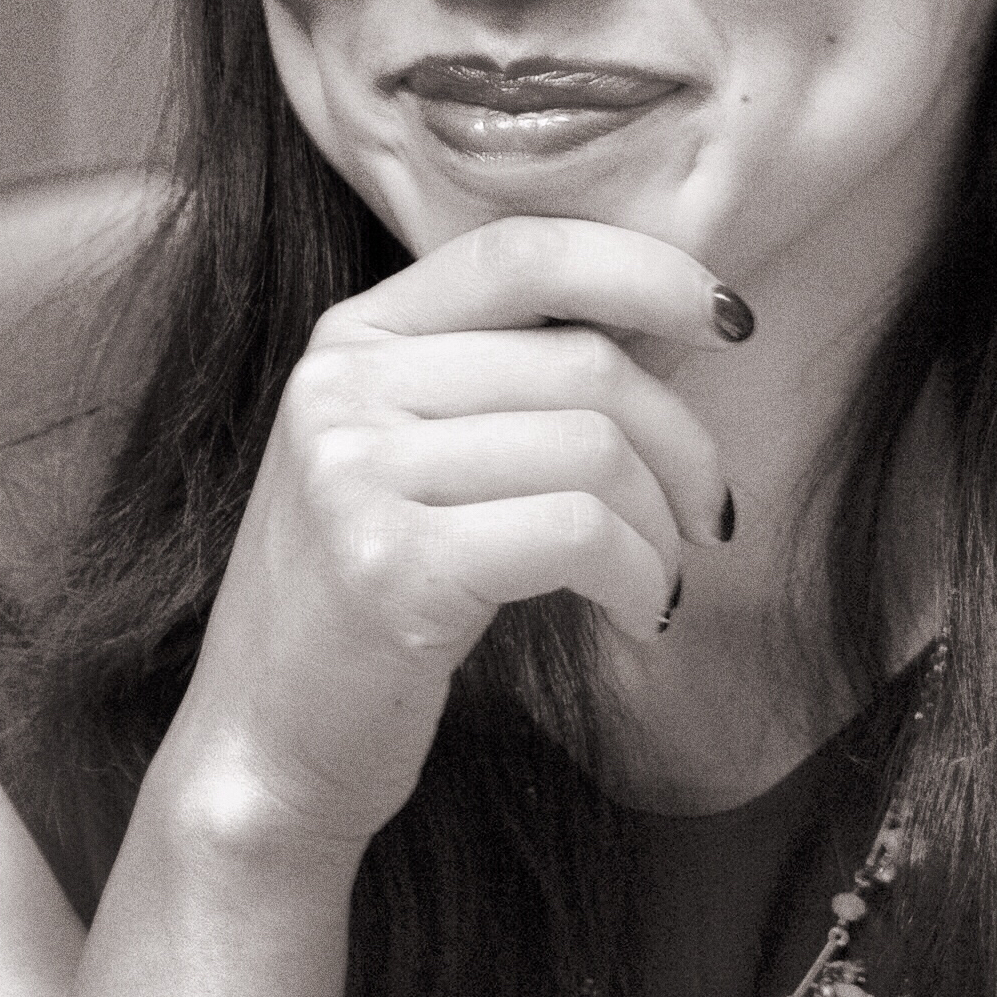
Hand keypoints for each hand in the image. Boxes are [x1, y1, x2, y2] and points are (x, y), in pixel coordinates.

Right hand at [151, 215, 742, 865]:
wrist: (266, 746)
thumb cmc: (370, 607)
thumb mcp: (416, 462)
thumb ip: (513, 384)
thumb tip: (679, 327)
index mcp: (351, 338)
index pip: (522, 250)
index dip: (646, 270)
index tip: (731, 321)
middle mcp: (341, 386)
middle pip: (583, 364)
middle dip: (682, 445)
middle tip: (708, 518)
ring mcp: (354, 472)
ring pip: (594, 451)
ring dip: (664, 530)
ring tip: (661, 583)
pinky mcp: (389, 564)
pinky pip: (579, 534)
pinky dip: (641, 578)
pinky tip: (641, 617)